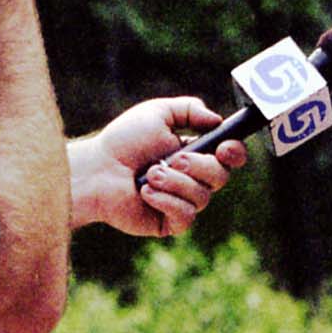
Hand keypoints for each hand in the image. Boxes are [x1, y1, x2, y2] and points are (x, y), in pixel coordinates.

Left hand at [68, 97, 247, 235]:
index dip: (234, 153)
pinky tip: (145, 193)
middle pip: (221, 177)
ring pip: (202, 197)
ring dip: (175, 182)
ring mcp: (183, 202)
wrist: (96, 170)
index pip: (230, 157)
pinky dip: (166, 201)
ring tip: (149, 175)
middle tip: (172, 159)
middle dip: (198, 165)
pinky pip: (186, 215)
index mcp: (195, 153)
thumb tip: (217, 120)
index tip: (224, 147)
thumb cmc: (123, 142)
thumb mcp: (157, 113)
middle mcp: (193, 179)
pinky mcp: (170, 223)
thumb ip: (190, 109)